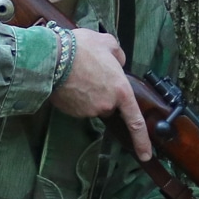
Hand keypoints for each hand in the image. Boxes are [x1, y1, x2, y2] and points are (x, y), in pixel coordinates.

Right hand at [51, 29, 151, 160]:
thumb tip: (119, 62)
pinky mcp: (72, 112)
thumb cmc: (82, 49)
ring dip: (88, 93)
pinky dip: (75, 96)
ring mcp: (87, 110)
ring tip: (77, 72)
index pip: (135, 121)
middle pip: (109, 105)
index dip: (142, 140)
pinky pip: (77, 106)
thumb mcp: (108, 43)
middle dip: (104, 94)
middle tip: (93, 73)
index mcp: (120, 90)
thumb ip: (118, 55)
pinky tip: (68, 80)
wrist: (53, 57)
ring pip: (92, 105)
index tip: (146, 155)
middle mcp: (106, 105)